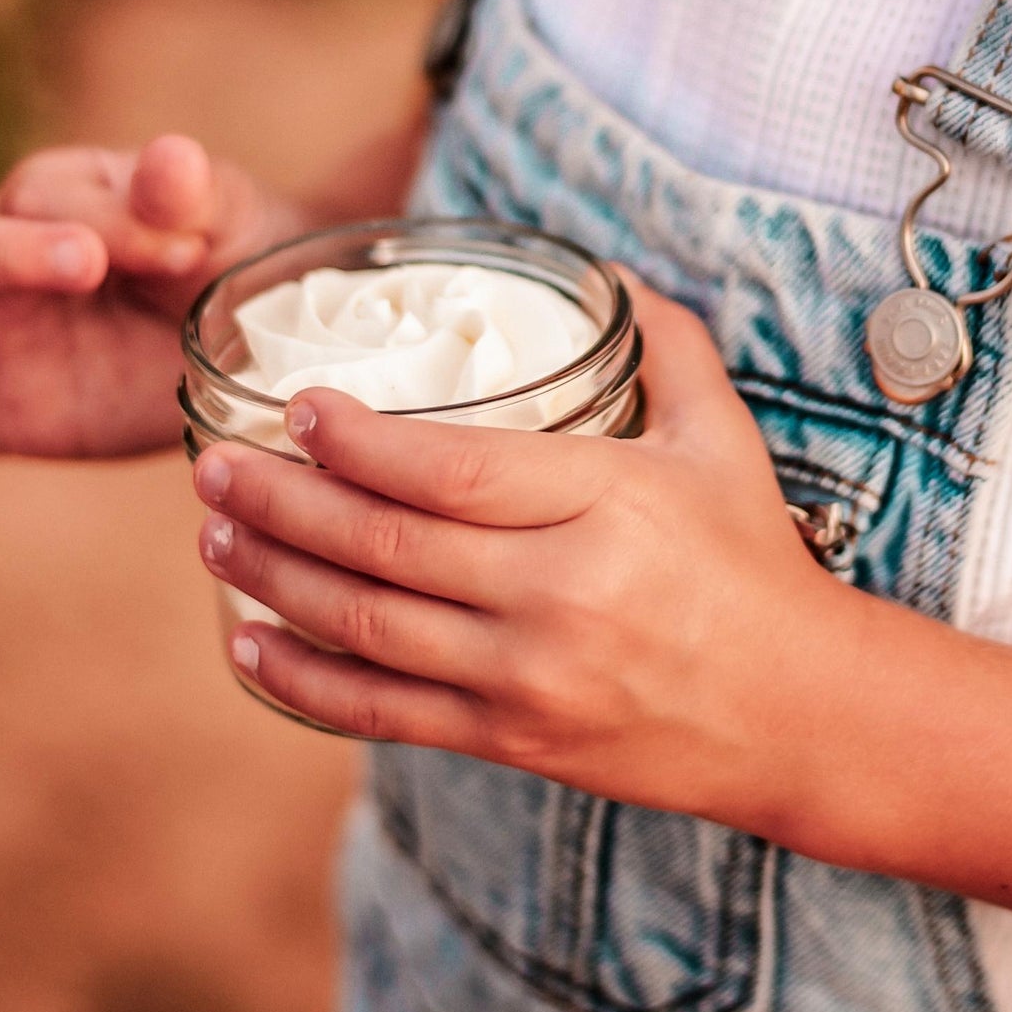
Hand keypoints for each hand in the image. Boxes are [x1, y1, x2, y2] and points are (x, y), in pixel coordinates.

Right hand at [0, 135, 304, 473]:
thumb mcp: (220, 216)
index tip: (184, 249)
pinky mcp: (14, 418)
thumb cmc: (231, 256)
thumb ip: (184, 194)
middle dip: (0, 255)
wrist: (260, 342)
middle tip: (85, 268)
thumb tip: (172, 156)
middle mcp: (3, 269)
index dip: (107, 223)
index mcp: (50, 200)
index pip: (40, 201)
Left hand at [193, 276, 853, 834]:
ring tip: (213, 534)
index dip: (356, 440)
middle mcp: (557, 596)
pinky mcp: (510, 740)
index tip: (297, 407)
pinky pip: (380, 714)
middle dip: (280, 502)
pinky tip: (248, 643)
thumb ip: (666, 347)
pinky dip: (301, 682)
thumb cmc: (753, 566)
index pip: (449, 469)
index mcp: (606, 506)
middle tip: (213, 464)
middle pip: (384, 544)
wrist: (798, 716)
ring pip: (364, 626)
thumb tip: (611, 271)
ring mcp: (527, 680)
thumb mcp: (723, 443)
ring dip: (271, 577)